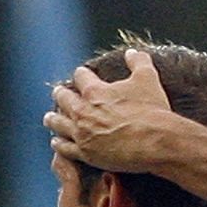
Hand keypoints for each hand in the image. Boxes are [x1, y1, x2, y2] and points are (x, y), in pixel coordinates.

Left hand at [46, 48, 172, 171]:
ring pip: (58, 123)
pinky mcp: (87, 154)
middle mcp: (83, 111)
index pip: (81, 76)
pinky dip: (59, 144)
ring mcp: (83, 134)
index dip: (82, 75)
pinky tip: (56, 142)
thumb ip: (138, 63)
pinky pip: (65, 149)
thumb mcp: (148, 79)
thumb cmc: (152, 111)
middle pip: (63, 98)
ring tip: (49, 118)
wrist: (156, 143)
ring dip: (53, 119)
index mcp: (95, 91)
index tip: (82, 76)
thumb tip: (132, 52)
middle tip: (59, 94)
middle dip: (61, 95)